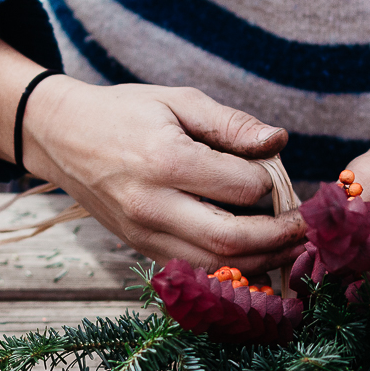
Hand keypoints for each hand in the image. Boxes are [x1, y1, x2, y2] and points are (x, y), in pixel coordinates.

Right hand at [24, 78, 305, 270]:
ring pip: (216, 265)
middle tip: (307, 228)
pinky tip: (253, 253)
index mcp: (166, 161)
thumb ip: (232, 124)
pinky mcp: (142, 249)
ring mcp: (144, 234)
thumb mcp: (178, 100)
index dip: (271, 183)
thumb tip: (279, 142)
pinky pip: (196, 269)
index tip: (282, 174)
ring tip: (289, 244)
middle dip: (280, 238)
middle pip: (233, 241)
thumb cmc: (125, 112)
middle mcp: (153, 206)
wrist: (62, 137)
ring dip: (262, 260)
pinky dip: (231, 267)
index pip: (242, 187)